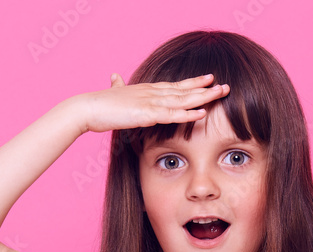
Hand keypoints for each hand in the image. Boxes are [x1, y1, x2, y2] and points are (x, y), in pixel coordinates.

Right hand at [75, 73, 228, 133]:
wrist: (88, 108)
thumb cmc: (100, 104)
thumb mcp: (113, 92)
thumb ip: (117, 86)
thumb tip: (114, 76)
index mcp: (147, 90)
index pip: (175, 86)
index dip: (192, 83)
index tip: (207, 79)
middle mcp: (153, 93)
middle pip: (184, 90)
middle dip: (205, 88)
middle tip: (224, 86)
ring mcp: (151, 102)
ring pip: (183, 100)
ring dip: (203, 97)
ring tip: (221, 94)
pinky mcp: (146, 114)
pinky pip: (172, 115)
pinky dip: (188, 114)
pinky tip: (202, 113)